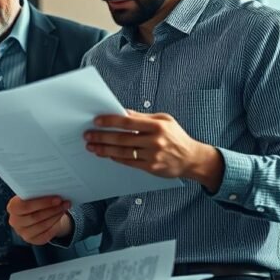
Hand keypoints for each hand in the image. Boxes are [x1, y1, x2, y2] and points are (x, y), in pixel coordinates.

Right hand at [7, 195, 71, 244]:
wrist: (34, 215)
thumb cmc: (34, 202)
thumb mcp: (32, 196)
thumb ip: (38, 194)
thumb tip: (55, 191)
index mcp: (12, 207)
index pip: (25, 206)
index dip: (42, 203)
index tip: (58, 199)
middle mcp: (14, 221)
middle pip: (35, 217)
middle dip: (52, 210)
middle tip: (65, 203)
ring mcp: (22, 233)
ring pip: (42, 226)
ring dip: (55, 217)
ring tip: (64, 209)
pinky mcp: (32, 240)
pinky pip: (46, 235)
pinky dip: (55, 227)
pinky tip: (60, 219)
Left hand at [85, 110, 224, 191]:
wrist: (192, 158)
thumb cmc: (176, 136)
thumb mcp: (164, 120)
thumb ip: (142, 117)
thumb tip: (122, 112)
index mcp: (156, 126)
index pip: (127, 122)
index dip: (110, 121)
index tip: (96, 121)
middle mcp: (154, 141)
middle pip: (121, 138)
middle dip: (102, 136)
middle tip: (88, 135)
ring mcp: (152, 155)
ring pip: (122, 152)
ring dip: (104, 149)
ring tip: (92, 146)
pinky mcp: (151, 167)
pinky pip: (129, 162)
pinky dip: (115, 158)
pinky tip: (106, 154)